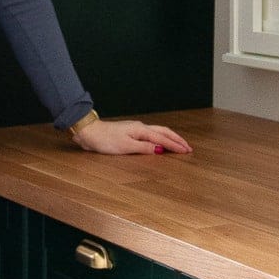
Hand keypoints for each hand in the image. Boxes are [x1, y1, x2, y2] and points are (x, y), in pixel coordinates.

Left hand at [75, 119, 191, 156]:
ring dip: (170, 138)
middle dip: (177, 140)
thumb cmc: (105, 140)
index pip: (163, 139)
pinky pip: (151, 134)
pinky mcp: (130, 132)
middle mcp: (140, 127)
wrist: (90, 132)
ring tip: (179, 144)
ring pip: (158, 131)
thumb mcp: (126, 146)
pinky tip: (160, 142)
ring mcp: (135, 129)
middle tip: (188, 148)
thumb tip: (160, 149)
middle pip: (164, 132)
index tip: (186, 151)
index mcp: (141, 130)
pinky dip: (160, 138)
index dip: (176, 145)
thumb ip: (144, 147)